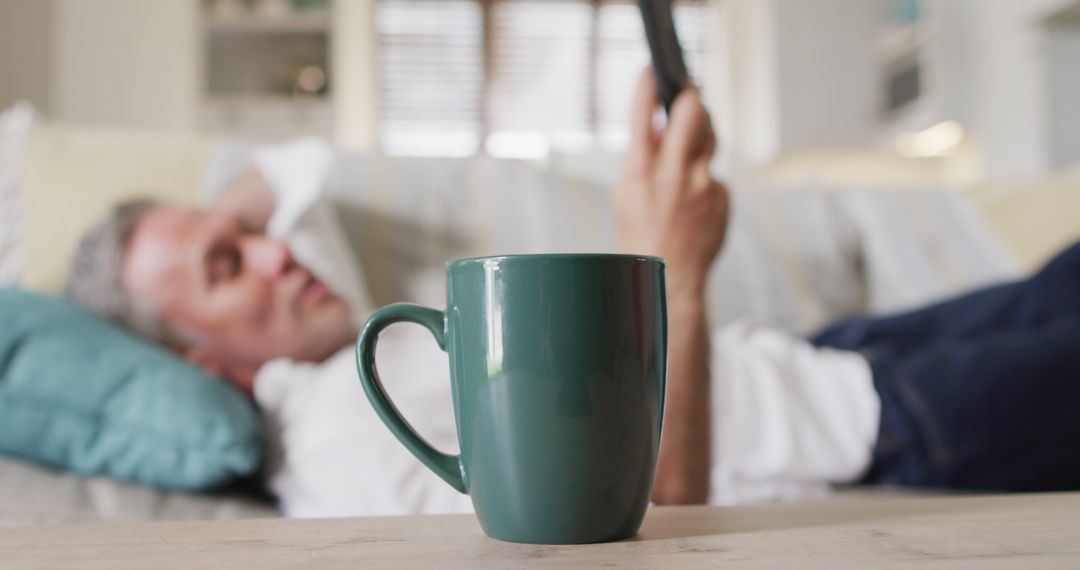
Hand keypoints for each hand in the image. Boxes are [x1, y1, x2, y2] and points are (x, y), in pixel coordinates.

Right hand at [613, 68, 729, 298]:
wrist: (671, 275)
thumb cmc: (642, 232)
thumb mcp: (626, 193)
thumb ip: (642, 157)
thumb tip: (657, 124)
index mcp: (641, 172)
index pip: (644, 114)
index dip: (649, 85)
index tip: (653, 68)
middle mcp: (673, 175)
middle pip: (693, 113)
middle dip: (691, 97)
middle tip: (689, 91)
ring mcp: (703, 185)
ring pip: (710, 137)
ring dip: (701, 130)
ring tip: (692, 134)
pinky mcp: (722, 196)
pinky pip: (714, 170)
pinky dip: (704, 174)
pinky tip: (693, 192)